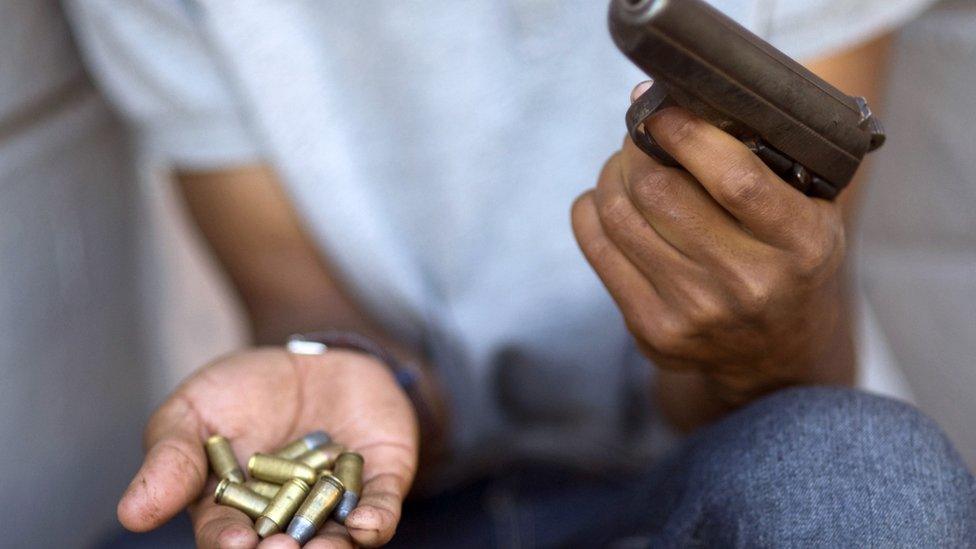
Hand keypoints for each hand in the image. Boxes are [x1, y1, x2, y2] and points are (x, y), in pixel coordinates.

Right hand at [117, 348, 418, 548]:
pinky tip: (366, 525)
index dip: (229, 542)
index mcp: (235, 510)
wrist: (310, 356)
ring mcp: (335, 502)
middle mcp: (288, 517)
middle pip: (284, 546)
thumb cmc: (243, 389)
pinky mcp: (379, 480)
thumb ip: (171, 457)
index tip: (234, 544)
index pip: (227, 535)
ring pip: (336, 539)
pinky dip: (376, 521)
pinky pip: (381, 507)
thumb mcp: (193, 411)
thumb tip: (132, 513)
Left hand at [572, 83, 850, 404]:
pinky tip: (606, 200)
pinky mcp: (652, 331)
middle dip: (638, 149)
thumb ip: (763, 155)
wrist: (778, 350)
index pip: (733, 177)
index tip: (659, 108)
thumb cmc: (788, 256)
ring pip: (620, 217)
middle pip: (659, 193)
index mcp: (801, 244)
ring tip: (626, 166)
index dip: (684, 132)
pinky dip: (592, 210)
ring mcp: (695, 313)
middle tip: (641, 136)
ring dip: (612, 176)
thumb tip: (673, 101)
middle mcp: (749, 284)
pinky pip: (598, 249)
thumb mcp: (809, 207)